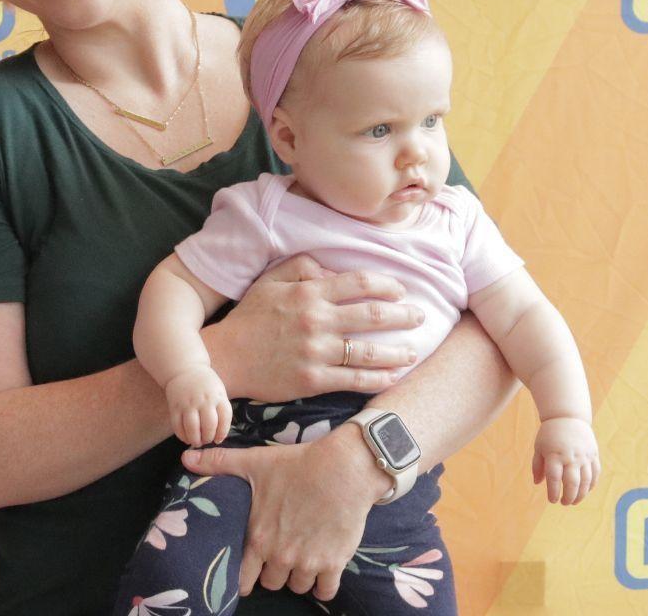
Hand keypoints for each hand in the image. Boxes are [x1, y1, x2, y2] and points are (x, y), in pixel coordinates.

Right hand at [164, 367, 231, 446]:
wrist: (185, 368)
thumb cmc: (205, 383)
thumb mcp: (219, 391)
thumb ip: (221, 409)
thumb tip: (221, 433)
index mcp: (218, 396)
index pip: (224, 418)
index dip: (222, 432)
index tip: (219, 439)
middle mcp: (204, 400)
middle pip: (209, 425)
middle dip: (208, 438)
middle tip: (206, 440)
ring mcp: (188, 403)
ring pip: (192, 428)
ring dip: (195, 439)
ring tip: (197, 441)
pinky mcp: (175, 406)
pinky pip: (177, 426)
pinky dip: (182, 435)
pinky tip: (186, 437)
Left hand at [181, 424, 380, 600]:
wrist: (344, 468)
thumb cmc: (297, 464)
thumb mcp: (254, 461)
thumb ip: (218, 463)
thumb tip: (185, 456)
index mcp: (259, 537)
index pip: (242, 577)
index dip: (243, 577)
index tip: (249, 571)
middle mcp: (281, 555)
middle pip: (272, 583)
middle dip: (274, 573)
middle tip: (279, 557)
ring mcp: (308, 562)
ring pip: (298, 587)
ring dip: (298, 577)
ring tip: (301, 558)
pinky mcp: (334, 563)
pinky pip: (325, 591)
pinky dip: (323, 586)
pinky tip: (322, 572)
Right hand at [206, 254, 423, 401]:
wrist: (226, 358)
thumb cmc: (250, 317)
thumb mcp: (270, 281)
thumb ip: (302, 267)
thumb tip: (332, 271)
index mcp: (308, 293)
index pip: (359, 283)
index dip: (386, 285)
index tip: (400, 291)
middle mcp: (316, 321)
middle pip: (372, 315)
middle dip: (402, 316)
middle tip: (420, 316)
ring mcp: (316, 352)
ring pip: (368, 351)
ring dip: (397, 351)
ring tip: (413, 350)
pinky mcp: (313, 380)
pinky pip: (354, 380)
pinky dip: (378, 379)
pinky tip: (393, 377)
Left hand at [533, 417, 599, 504]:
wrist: (568, 417)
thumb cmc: (550, 434)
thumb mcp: (539, 447)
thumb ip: (537, 466)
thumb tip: (537, 483)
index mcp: (554, 455)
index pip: (554, 479)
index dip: (553, 492)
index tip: (552, 500)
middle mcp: (570, 456)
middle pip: (572, 482)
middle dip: (568, 497)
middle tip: (564, 503)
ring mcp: (584, 456)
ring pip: (585, 481)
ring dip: (581, 494)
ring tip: (574, 501)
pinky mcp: (593, 454)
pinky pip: (595, 473)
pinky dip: (591, 485)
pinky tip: (585, 491)